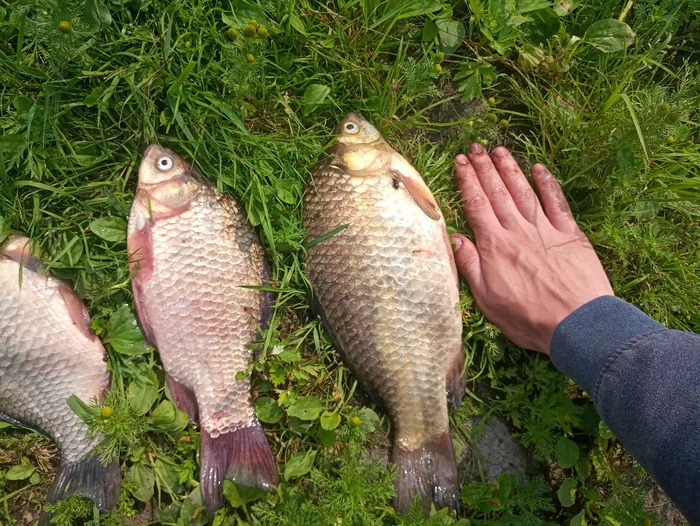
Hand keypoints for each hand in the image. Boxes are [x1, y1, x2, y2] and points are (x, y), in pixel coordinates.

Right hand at [452, 144, 613, 353]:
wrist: (577, 324)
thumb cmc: (528, 318)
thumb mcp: (487, 300)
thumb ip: (471, 266)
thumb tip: (455, 238)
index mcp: (495, 246)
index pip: (476, 205)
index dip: (467, 181)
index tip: (459, 162)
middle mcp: (518, 230)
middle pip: (497, 192)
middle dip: (484, 168)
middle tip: (475, 148)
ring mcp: (545, 229)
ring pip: (523, 191)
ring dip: (510, 169)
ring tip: (499, 150)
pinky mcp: (570, 234)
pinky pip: (556, 202)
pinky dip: (547, 183)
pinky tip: (539, 168)